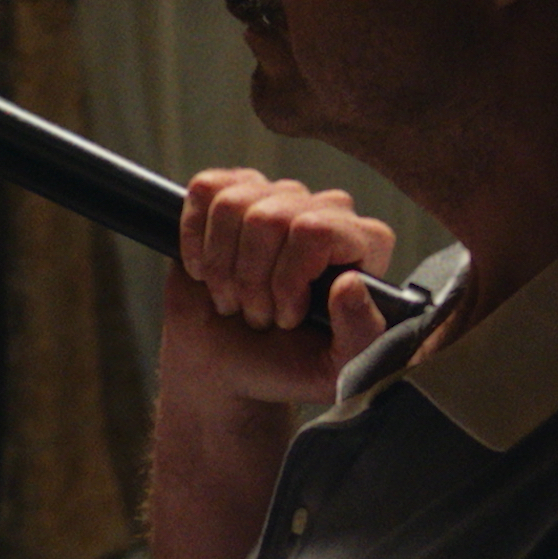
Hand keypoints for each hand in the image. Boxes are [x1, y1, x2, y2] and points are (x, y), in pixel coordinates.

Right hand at [161, 168, 397, 407]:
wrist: (227, 366)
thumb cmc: (287, 366)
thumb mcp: (337, 368)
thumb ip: (361, 335)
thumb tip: (349, 284)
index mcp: (363, 244)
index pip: (316, 230)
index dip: (287, 278)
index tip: (286, 317)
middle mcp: (324, 210)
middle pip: (271, 218)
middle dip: (251, 279)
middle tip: (257, 315)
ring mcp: (276, 197)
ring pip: (233, 204)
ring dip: (221, 265)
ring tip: (233, 297)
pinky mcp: (230, 194)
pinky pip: (206, 189)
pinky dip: (194, 238)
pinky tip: (205, 269)